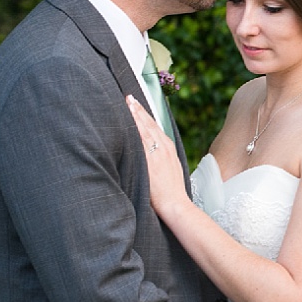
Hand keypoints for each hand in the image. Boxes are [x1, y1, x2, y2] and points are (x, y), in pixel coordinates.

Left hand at [125, 94, 187, 214]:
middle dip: (138, 109)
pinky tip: (127, 121)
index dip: (144, 114)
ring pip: (144, 128)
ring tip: (126, 103)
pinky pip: (140, 139)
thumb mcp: (170, 168)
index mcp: (168, 147)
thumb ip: (160, 158)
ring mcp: (156, 151)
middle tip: (129, 97)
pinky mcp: (150, 159)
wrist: (175, 203)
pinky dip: (135, 128)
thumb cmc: (172, 190)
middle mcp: (163, 146)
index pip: (154, 125)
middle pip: (148, 123)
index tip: (136, 105)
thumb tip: (151, 155)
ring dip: (135, 114)